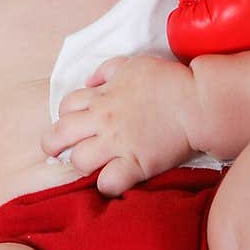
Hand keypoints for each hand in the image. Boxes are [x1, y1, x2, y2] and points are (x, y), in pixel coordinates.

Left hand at [40, 54, 194, 196]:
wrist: (197, 101)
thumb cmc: (169, 81)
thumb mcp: (133, 64)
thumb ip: (108, 70)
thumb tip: (90, 81)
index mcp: (102, 96)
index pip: (66, 107)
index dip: (65, 116)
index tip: (75, 125)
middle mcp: (103, 120)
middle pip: (59, 135)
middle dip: (52, 145)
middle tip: (57, 153)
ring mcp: (117, 143)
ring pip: (79, 160)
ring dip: (82, 165)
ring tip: (92, 167)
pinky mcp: (135, 164)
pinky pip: (108, 182)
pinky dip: (107, 186)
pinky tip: (113, 182)